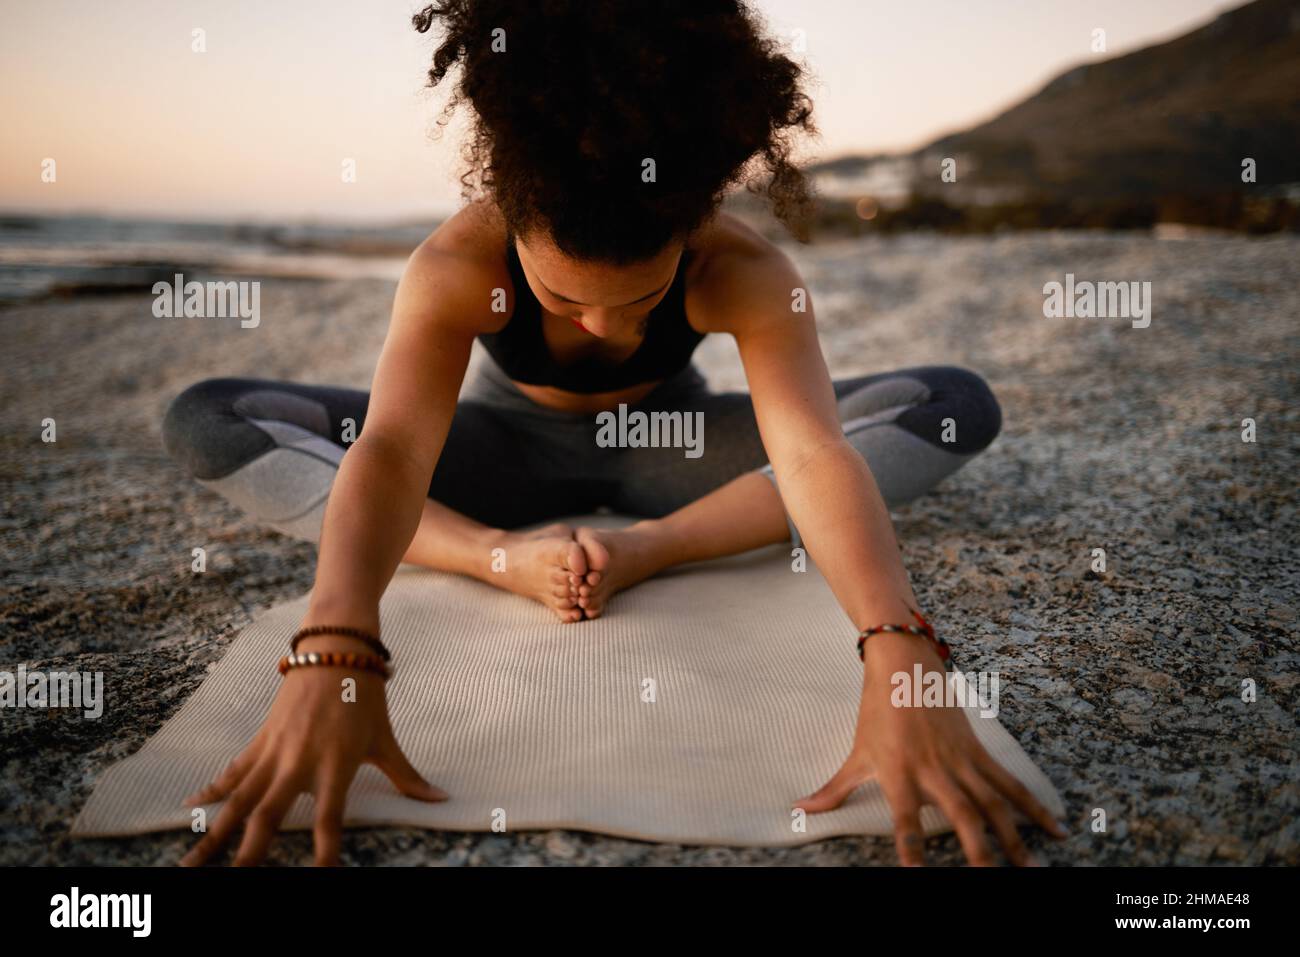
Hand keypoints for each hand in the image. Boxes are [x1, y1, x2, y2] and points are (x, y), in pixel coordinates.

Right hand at [180, 635, 445, 865]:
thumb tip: (440, 800)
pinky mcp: (262, 738)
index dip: (325, 851)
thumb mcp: (385, 738)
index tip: (321, 876)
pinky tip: (188, 810)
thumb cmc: (365, 693)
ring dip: (214, 834)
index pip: (330, 818)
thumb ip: (407, 776)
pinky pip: (233, 771)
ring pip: (239, 800)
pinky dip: (211, 790)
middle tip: (233, 882)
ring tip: (190, 863)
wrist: (335, 647)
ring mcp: (275, 750)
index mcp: (336, 764)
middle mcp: (300, 761)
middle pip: (269, 815)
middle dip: (249, 853)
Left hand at [795, 631, 1066, 865]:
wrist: (904, 663)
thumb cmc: (877, 710)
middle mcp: (933, 769)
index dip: (911, 848)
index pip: (905, 820)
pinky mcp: (979, 750)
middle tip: (993, 878)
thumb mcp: (856, 752)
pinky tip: (1055, 826)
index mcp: (899, 773)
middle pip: (962, 814)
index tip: (918, 874)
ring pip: (994, 802)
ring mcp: (961, 759)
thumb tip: (801, 808)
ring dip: (1015, 836)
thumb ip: (834, 789)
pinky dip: (1033, 805)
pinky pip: (1009, 782)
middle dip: (979, 850)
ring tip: (1033, 866)